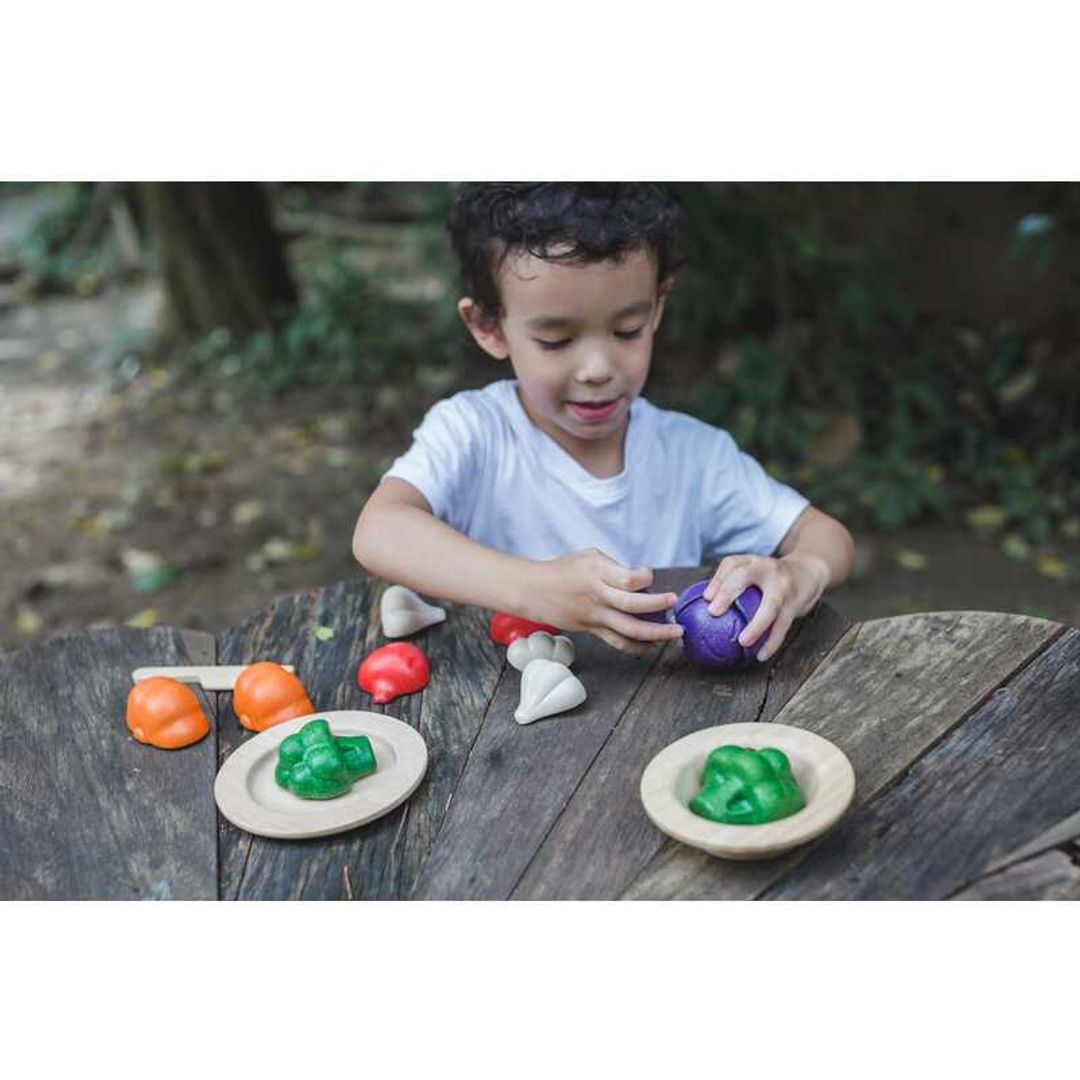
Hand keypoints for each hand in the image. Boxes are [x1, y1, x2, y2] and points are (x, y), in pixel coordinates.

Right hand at [527, 549, 684, 655]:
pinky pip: (618, 642)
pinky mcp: (592, 630)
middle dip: (658, 606)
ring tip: (675, 632)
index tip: (649, 574)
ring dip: (656, 633)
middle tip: (674, 603)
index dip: (645, 577)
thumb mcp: (590, 556)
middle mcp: (596, 596)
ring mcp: (594, 616)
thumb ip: (616, 567)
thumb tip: (643, 581)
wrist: (534, 590)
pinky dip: (638, 646)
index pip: (628, 579)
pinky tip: (653, 645)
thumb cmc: (565, 569)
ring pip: (629, 629)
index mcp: (596, 572)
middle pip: (632, 605)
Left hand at [702, 553, 829, 662]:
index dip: (717, 579)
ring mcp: (783, 586)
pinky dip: (772, 642)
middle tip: (713, 612)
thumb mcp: (753, 572)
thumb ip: (730, 585)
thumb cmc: (769, 578)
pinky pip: (782, 626)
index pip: (731, 564)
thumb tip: (699, 610)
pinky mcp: (795, 604)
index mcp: (752, 562)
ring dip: (756, 625)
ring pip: (770, 606)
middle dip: (728, 592)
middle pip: (744, 576)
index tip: (705, 598)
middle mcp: (767, 569)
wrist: (808, 572)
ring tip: (743, 642)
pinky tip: (761, 656)